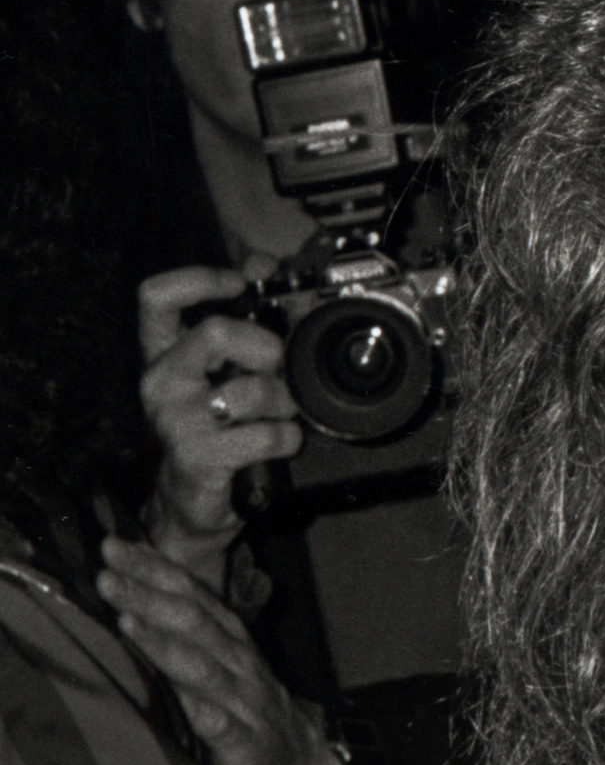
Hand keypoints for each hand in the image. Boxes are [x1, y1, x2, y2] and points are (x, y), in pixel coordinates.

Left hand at [96, 538, 342, 764]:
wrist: (299, 756)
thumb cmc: (243, 703)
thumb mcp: (217, 657)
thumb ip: (182, 628)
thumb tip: (130, 589)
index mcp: (227, 637)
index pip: (190, 593)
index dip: (154, 568)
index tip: (114, 548)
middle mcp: (237, 661)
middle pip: (193, 622)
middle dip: (149, 597)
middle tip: (108, 578)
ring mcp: (243, 700)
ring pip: (203, 668)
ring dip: (164, 645)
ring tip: (128, 623)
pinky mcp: (246, 743)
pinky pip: (227, 728)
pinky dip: (210, 717)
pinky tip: (194, 711)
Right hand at [136, 265, 301, 583]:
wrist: (192, 501)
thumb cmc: (215, 429)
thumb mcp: (226, 369)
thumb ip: (244, 317)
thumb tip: (263, 262)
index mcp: (163, 353)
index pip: (158, 297)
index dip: (201, 279)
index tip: (241, 281)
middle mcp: (160, 380)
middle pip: (213, 332)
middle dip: (264, 348)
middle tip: (276, 370)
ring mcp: (174, 418)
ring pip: (250, 389)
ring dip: (283, 402)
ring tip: (277, 415)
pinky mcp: (196, 455)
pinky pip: (265, 434)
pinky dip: (286, 438)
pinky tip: (277, 444)